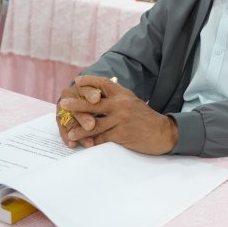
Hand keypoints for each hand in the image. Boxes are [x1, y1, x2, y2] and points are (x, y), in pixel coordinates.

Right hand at [56, 83, 102, 147]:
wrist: (81, 98)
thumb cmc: (97, 95)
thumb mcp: (100, 92)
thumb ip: (97, 95)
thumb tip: (98, 97)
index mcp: (81, 86)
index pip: (86, 89)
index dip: (90, 94)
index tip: (96, 99)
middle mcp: (69, 96)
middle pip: (77, 107)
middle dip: (84, 117)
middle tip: (91, 125)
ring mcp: (63, 108)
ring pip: (70, 121)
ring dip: (78, 132)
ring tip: (88, 142)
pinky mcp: (60, 119)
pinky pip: (63, 130)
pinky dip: (67, 138)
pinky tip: (73, 144)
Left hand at [57, 75, 177, 154]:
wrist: (163, 132)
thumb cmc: (145, 118)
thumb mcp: (133, 102)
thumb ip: (117, 98)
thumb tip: (99, 94)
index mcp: (124, 94)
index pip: (103, 83)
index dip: (89, 81)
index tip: (78, 81)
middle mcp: (121, 104)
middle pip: (94, 103)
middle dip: (77, 104)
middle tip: (64, 104)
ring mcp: (121, 118)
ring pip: (95, 124)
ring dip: (80, 129)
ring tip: (70, 133)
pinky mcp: (122, 133)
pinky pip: (102, 138)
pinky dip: (92, 142)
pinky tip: (85, 144)